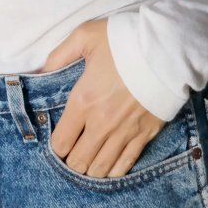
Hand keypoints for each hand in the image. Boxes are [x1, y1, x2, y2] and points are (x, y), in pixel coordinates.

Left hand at [38, 18, 169, 179]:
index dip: (56, 147)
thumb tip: (38, 72)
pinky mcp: (145, 135)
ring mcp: (124, 132)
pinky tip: (109, 164)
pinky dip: (114, 170)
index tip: (60, 141)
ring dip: (91, 168)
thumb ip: (58, 56)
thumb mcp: (85, 36)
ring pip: (101, 169)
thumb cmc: (125, 40)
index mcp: (83, 101)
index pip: (60, 143)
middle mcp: (101, 124)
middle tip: (73, 151)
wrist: (169, 48)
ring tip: (90, 159)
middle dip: (71, 161)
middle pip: (78, 162)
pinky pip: (125, 165)